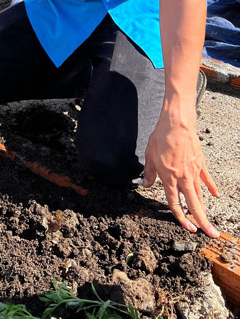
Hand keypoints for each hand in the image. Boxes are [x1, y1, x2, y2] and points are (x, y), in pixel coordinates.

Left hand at [143, 115, 218, 236]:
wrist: (177, 124)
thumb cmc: (161, 138)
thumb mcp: (149, 155)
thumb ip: (148, 172)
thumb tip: (145, 184)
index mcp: (169, 178)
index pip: (175, 204)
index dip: (181, 218)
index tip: (188, 229)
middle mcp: (183, 179)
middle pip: (194, 205)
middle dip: (203, 222)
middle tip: (211, 234)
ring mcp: (194, 172)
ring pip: (200, 195)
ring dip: (205, 209)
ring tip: (210, 222)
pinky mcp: (201, 164)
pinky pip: (207, 179)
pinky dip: (211, 188)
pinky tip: (215, 195)